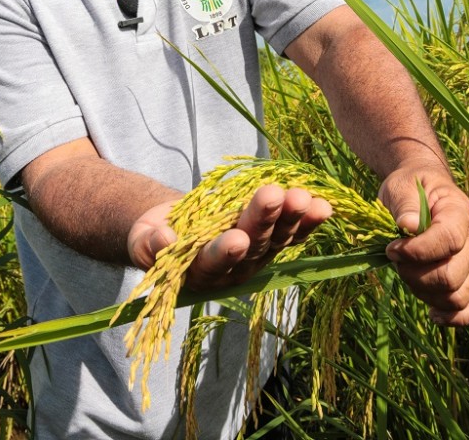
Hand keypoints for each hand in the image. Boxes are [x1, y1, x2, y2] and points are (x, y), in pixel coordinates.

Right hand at [128, 185, 331, 289]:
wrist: (177, 229)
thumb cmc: (156, 235)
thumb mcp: (144, 239)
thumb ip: (151, 244)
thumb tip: (163, 240)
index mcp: (199, 272)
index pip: (213, 264)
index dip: (224, 252)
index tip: (235, 239)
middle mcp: (233, 269)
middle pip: (251, 246)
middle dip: (264, 220)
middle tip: (274, 196)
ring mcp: (256, 255)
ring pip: (277, 238)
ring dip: (292, 217)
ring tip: (303, 196)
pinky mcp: (271, 240)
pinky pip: (293, 233)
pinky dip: (309, 221)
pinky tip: (324, 206)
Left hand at [379, 165, 468, 324]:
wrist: (425, 188)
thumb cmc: (412, 186)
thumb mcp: (401, 186)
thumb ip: (405, 204)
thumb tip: (409, 226)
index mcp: (459, 212)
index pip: (448, 240)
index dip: (417, 251)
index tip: (392, 248)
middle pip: (453, 277)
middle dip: (416, 276)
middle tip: (395, 260)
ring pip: (458, 297)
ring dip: (426, 293)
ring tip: (407, 273)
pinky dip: (456, 317)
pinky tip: (433, 313)